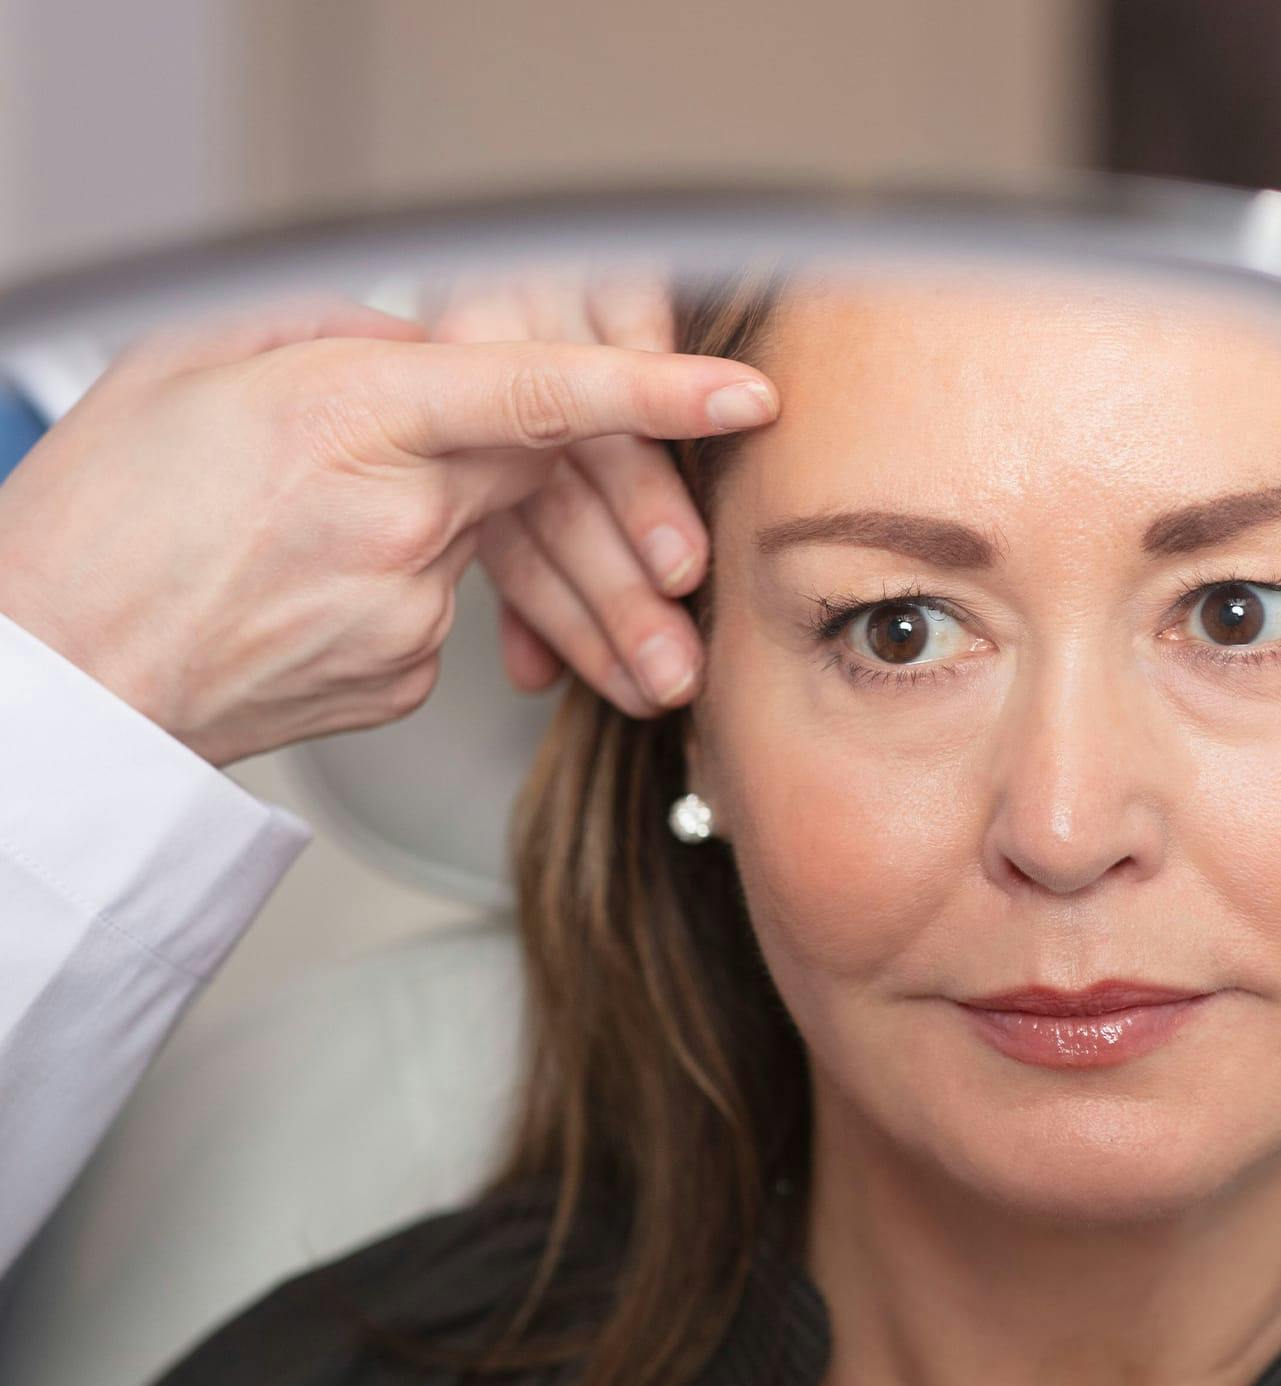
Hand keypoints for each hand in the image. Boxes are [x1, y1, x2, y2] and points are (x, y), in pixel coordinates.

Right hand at [0, 296, 777, 765]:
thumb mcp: (193, 368)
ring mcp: (410, 614)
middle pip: (530, 469)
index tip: (743, 392)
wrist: (66, 675)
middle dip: (531, 460)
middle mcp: (400, 521)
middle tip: (476, 466)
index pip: (541, 396)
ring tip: (330, 544)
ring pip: (483, 541)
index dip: (654, 388)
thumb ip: (331, 339)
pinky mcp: (405, 680)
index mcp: (349, 418)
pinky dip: (406, 584)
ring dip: (451, 527)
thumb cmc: (102, 519)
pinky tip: (319, 593)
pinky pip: (443, 608)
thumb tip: (423, 348)